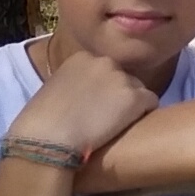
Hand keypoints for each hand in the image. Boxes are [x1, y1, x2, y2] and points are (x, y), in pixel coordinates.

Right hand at [11, 52, 159, 186]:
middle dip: (118, 95)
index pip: (105, 70)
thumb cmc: (43, 121)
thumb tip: (87, 95)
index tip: (95, 106)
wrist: (47, 138)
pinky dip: (144, 114)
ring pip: (138, 90)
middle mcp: (104, 61)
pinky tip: (131, 128)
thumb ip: (76, 84)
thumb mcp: (56, 89)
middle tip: (107, 117)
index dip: (103, 89)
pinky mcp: (134, 98)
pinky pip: (151, 102)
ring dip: (132, 106)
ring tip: (117, 126)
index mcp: (82, 57)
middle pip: (124, 78)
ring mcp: (121, 78)